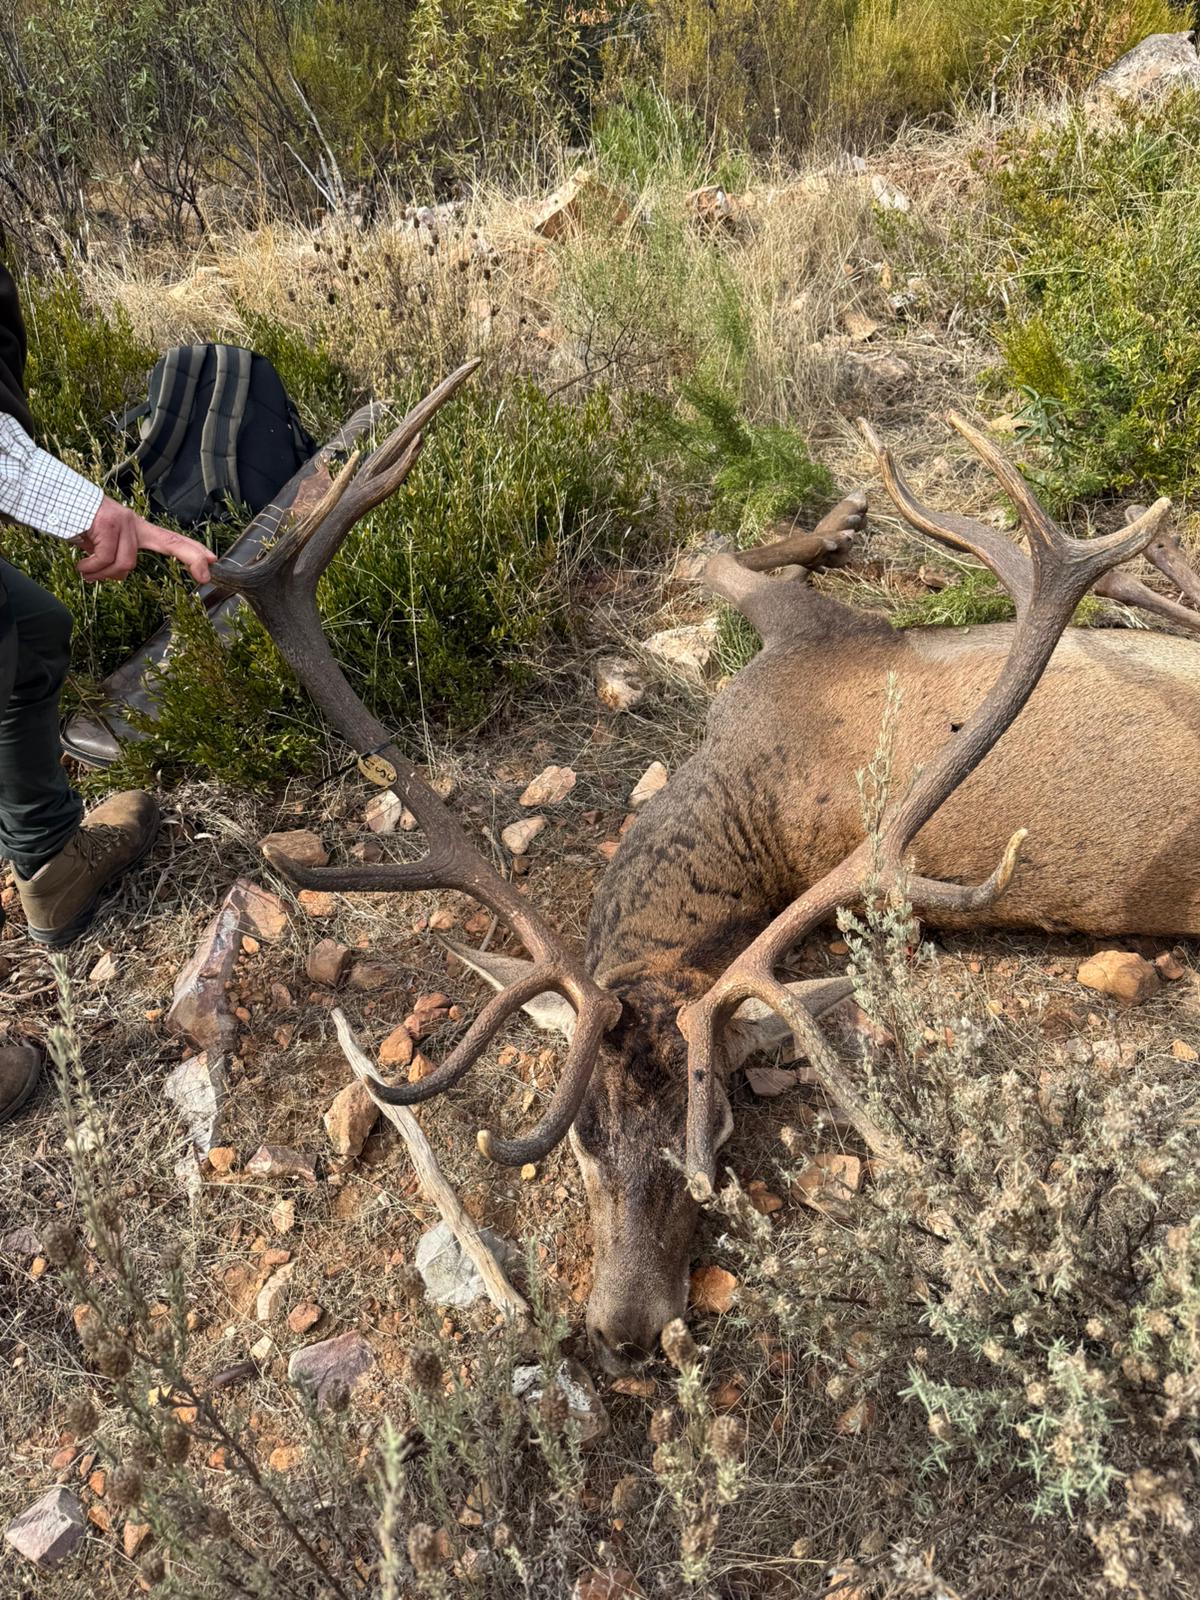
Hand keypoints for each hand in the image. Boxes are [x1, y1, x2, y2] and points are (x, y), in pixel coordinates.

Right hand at [76, 497, 214, 584]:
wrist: (57, 502)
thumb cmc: (81, 527)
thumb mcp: (103, 544)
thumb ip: (116, 558)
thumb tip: (118, 576)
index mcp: (138, 530)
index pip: (170, 539)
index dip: (191, 550)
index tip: (212, 561)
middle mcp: (135, 523)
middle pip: (169, 542)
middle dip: (191, 558)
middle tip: (204, 575)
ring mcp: (123, 521)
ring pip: (125, 564)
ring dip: (103, 574)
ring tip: (86, 571)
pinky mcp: (108, 522)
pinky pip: (105, 559)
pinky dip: (90, 568)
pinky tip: (80, 566)